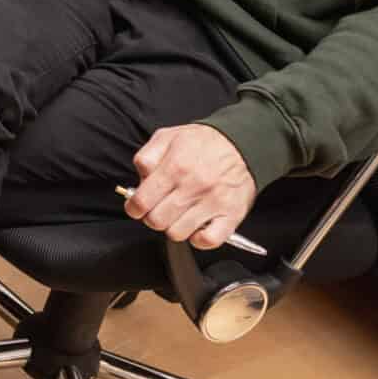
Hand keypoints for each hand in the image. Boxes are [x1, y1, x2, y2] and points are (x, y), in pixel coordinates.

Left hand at [126, 124, 257, 247]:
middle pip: (157, 221)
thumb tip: (139, 181)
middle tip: (159, 209)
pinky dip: (199, 239)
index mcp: (175, 167)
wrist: (243, 143)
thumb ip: (146, 157)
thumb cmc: (204, 143)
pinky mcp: (232, 215)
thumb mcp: (167, 137)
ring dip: (174, 227)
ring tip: (179, 215)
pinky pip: (209, 241)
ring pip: (178, 233)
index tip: (136, 208)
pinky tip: (197, 226)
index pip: (142, 202)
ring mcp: (213, 202)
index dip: (134, 208)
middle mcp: (194, 186)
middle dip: (152, 217)